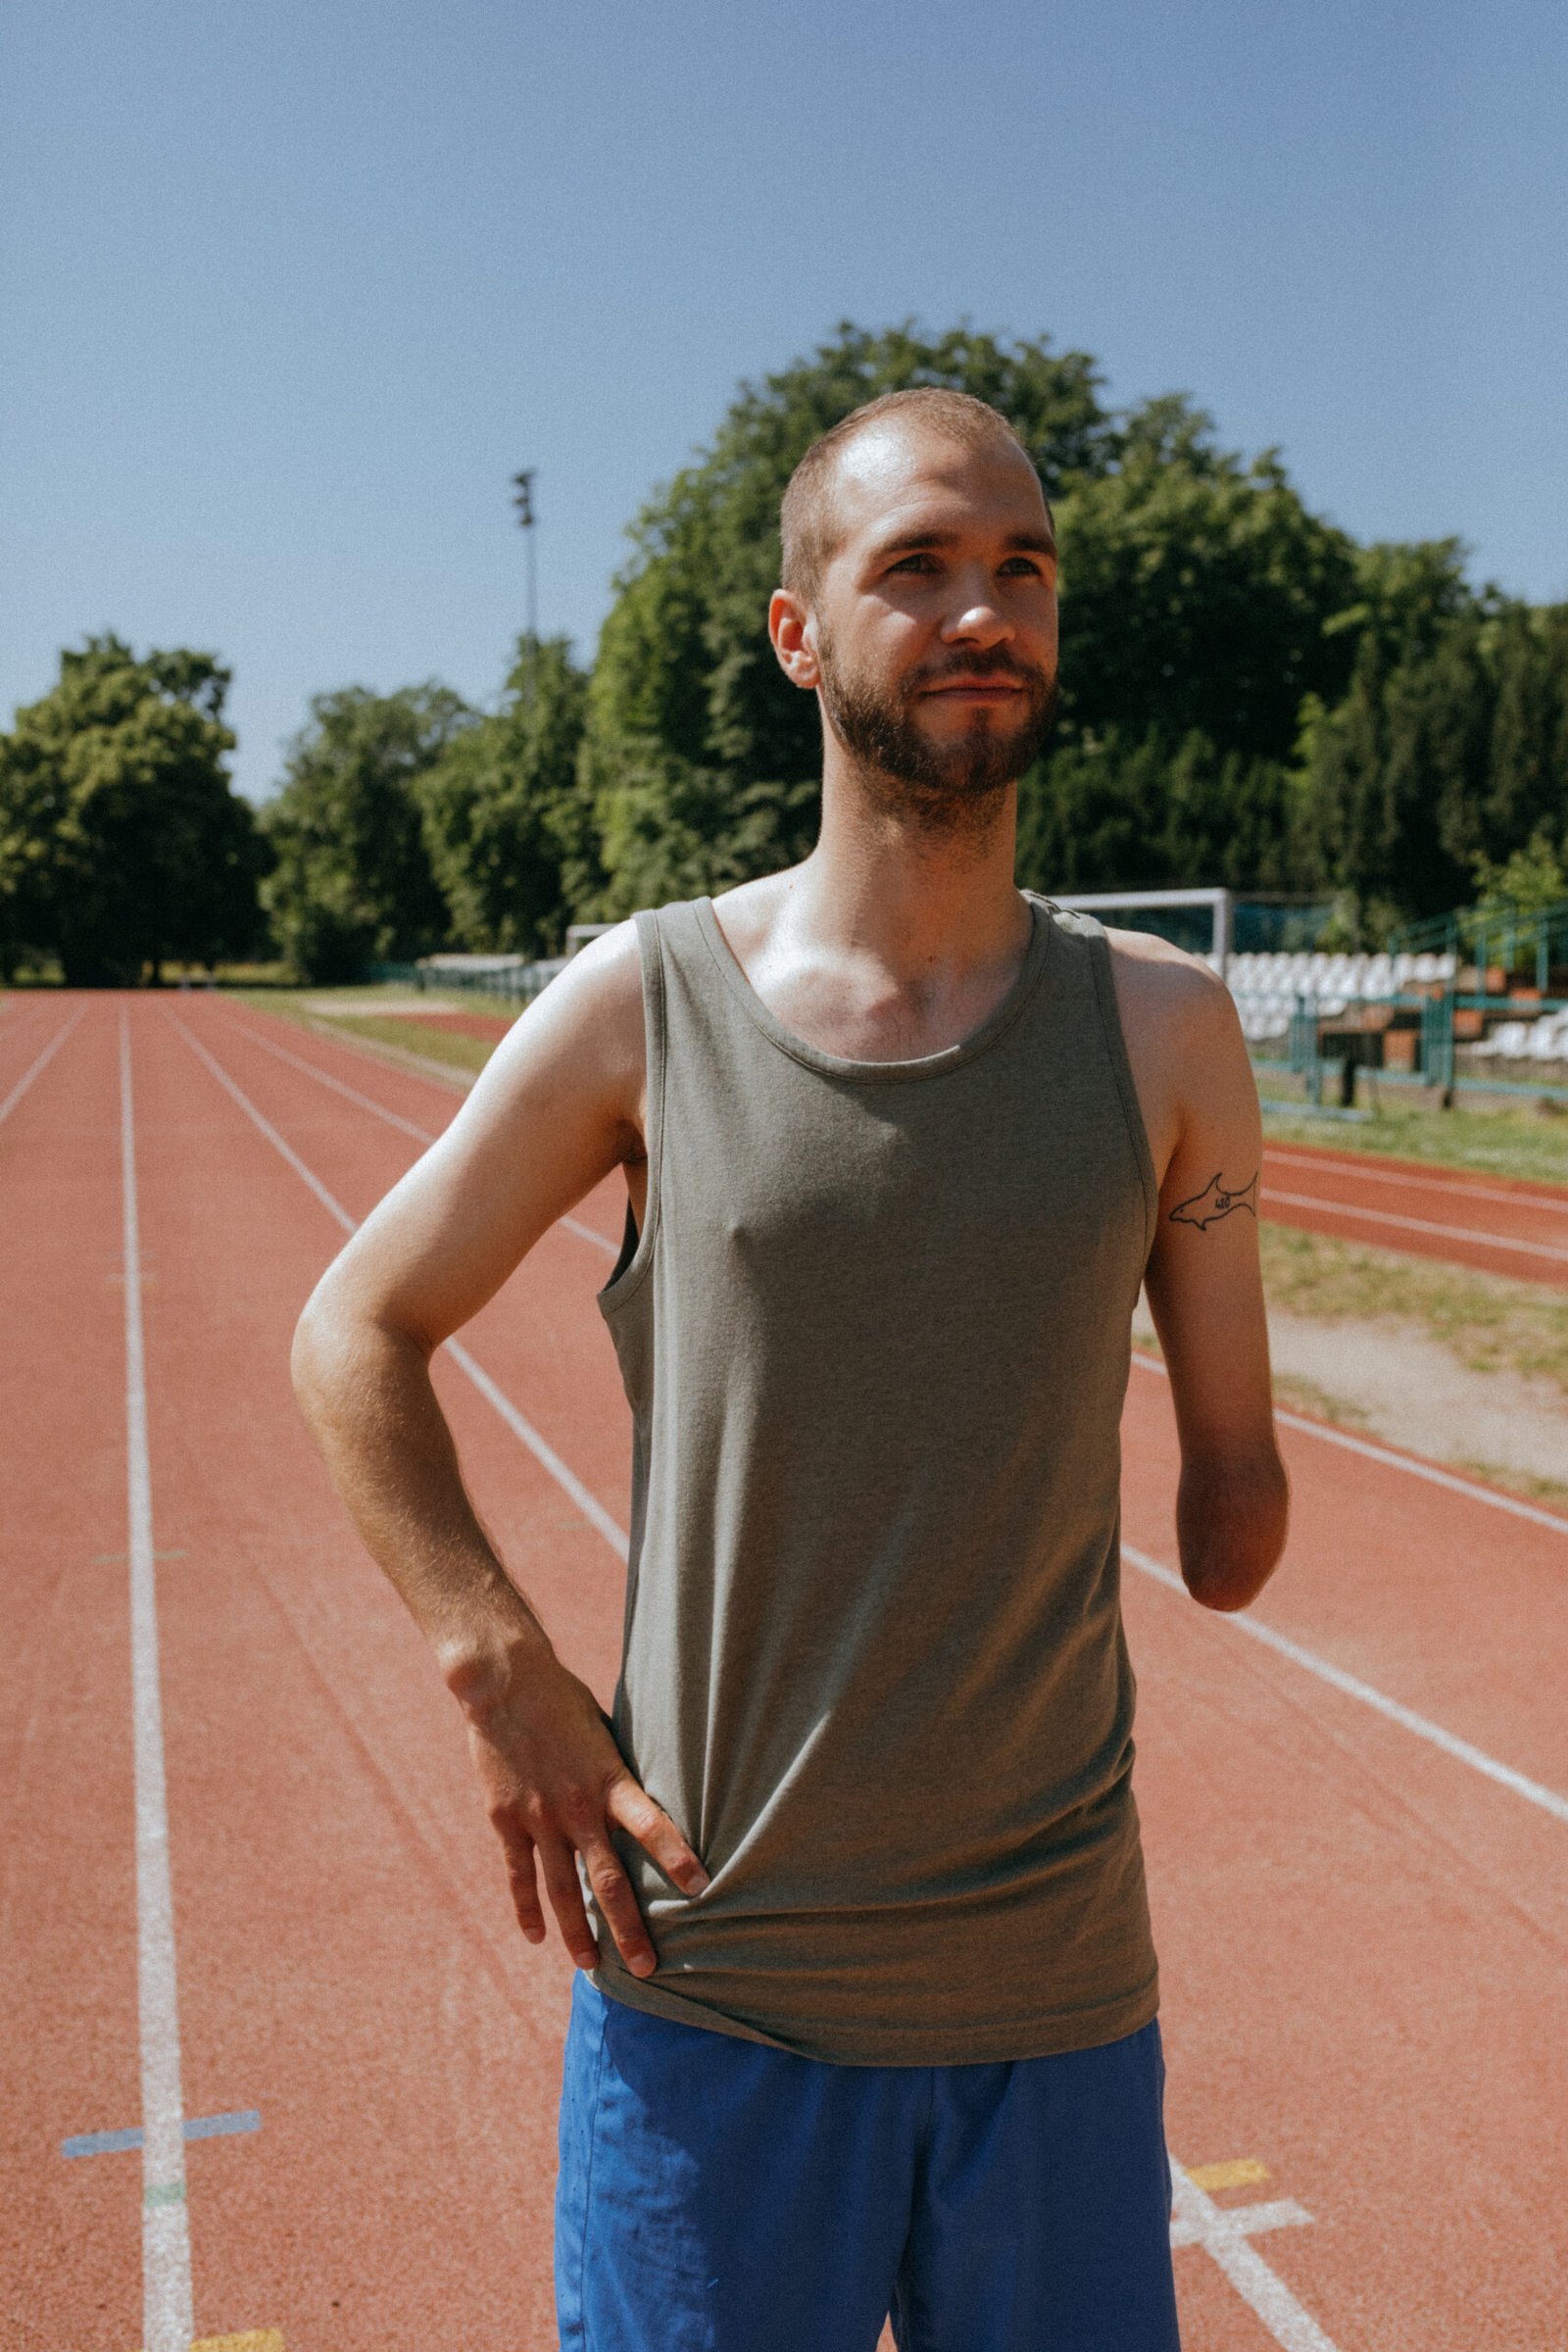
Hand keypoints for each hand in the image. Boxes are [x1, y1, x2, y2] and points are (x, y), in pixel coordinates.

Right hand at [455, 1640, 706, 1977]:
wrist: (505, 1683)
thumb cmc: (565, 1701)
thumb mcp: (606, 1732)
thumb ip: (621, 1774)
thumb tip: (649, 1802)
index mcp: (610, 1780)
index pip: (651, 1824)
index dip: (676, 1856)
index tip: (702, 1887)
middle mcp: (577, 1807)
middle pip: (608, 1881)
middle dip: (628, 1929)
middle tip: (647, 1970)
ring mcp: (539, 1818)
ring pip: (563, 1889)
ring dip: (577, 1932)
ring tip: (591, 1967)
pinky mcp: (506, 1820)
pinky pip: (520, 1874)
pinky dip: (527, 1908)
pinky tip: (535, 1937)